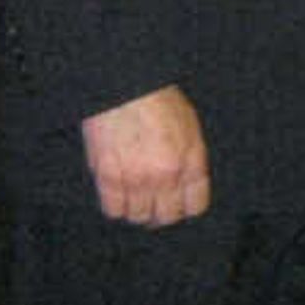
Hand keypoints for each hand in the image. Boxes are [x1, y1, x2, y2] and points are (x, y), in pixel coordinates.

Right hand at [80, 85, 210, 225]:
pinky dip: (115, 207)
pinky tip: (117, 194)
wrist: (127, 87)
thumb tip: (184, 185)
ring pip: (139, 216)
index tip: (177, 206)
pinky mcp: (109, 176)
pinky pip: (113, 209)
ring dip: (137, 210)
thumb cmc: (159, 101)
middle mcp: (168, 175)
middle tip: (152, 206)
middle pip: (167, 216)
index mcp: (192, 161)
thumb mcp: (190, 129)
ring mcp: (138, 178)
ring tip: (133, 197)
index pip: (195, 205)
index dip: (185, 209)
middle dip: (161, 214)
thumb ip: (190, 160)